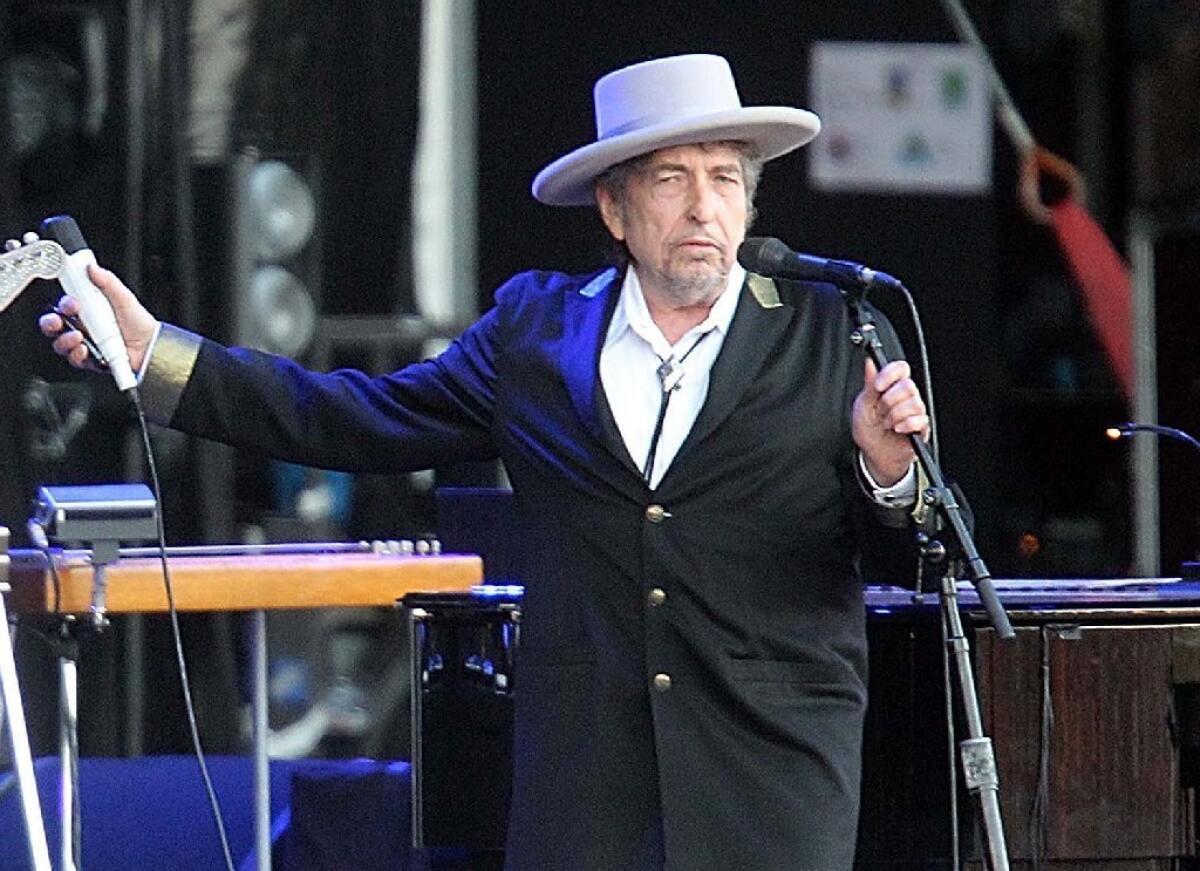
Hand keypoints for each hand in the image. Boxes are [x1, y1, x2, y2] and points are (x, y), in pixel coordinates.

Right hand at [38, 264, 158, 372]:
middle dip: (50, 323)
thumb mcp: (124, 298)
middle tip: (57, 321)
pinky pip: (76, 359)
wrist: (152, 346)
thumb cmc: (139, 323)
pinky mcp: (91, 361)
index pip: (65, 306)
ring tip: (78, 336)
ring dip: (64, 340)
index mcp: (88, 311)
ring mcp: (86, 344)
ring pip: (61, 344)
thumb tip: (93, 268)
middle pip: (55, 326)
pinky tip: (85, 350)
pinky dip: (77, 355)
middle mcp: (83, 328)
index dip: (64, 304)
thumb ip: (108, 282)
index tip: (72, 303)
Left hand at [851, 359, 928, 485]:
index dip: (890, 375)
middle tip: (880, 412)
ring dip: (894, 416)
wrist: (874, 454)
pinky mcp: (922, 427)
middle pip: (909, 386)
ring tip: (887, 424)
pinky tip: (897, 429)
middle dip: (889, 401)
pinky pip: (920, 420)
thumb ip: (869, 384)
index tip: (877, 387)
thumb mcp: (863, 405)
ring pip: (914, 403)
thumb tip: (871, 362)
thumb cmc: (868, 429)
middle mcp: (906, 396)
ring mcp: (915, 411)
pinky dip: (905, 425)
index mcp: (891, 387)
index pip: (901, 368)